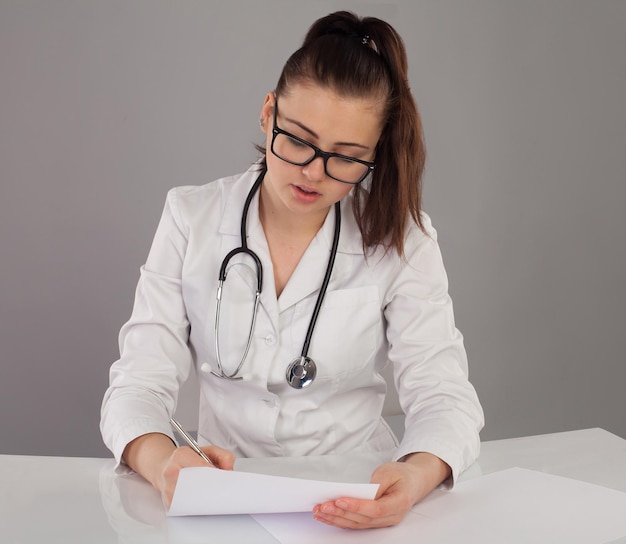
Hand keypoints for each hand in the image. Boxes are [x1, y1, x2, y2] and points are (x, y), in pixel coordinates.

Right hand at [157, 445, 234, 506]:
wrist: (165, 467)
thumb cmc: (187, 460)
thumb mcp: (207, 451)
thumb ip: (223, 456)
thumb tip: (229, 470)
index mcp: (181, 455)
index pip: (203, 467)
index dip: (217, 475)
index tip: (225, 480)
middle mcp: (171, 472)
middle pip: (198, 485)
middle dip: (213, 488)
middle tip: (221, 489)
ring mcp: (168, 489)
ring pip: (193, 499)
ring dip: (206, 499)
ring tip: (212, 494)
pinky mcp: (169, 503)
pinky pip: (188, 508)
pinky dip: (199, 507)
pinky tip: (203, 500)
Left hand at [312, 452, 449, 528]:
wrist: (414, 481)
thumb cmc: (403, 474)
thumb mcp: (390, 471)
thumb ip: (377, 483)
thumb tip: (360, 493)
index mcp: (399, 503)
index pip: (375, 509)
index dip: (356, 506)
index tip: (339, 500)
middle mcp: (391, 517)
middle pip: (362, 519)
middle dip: (340, 513)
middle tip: (322, 506)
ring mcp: (383, 522)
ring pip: (357, 524)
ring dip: (337, 519)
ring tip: (319, 512)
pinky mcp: (375, 522)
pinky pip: (356, 523)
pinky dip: (340, 521)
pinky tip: (327, 517)